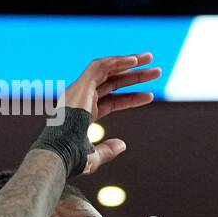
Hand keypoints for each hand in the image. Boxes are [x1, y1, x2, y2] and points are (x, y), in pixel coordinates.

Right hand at [58, 53, 161, 174]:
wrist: (60, 153)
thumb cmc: (72, 159)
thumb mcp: (94, 157)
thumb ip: (108, 150)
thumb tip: (123, 145)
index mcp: (83, 114)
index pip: (111, 100)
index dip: (131, 98)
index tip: (150, 96)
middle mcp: (81, 99)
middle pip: (112, 82)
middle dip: (134, 75)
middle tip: (157, 71)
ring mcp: (79, 91)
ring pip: (107, 70)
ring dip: (129, 62)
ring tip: (150, 58)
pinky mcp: (81, 85)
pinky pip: (99, 67)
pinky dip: (117, 62)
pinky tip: (134, 60)